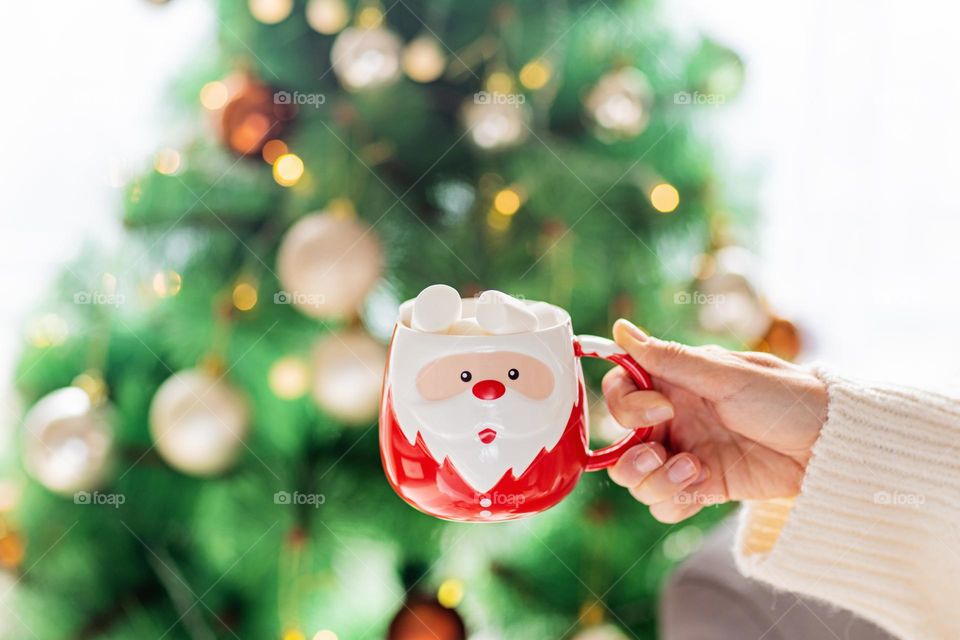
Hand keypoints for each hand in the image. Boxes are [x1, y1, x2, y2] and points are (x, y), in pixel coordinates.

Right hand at [603, 319, 827, 522]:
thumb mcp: (725, 374)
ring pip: (637, 480)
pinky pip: (664, 505)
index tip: (661, 406)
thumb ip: (669, 358)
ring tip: (691, 470)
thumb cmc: (785, 396)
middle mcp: (674, 420)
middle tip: (662, 451)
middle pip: (619, 444)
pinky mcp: (703, 488)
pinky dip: (673, 500)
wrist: (830, 445)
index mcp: (675, 383)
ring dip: (653, 481)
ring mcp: (686, 455)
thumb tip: (619, 328)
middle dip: (631, 456)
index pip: (620, 392)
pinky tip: (702, 483)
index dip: (625, 404)